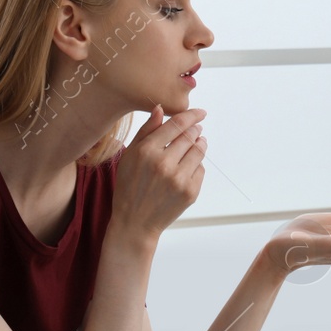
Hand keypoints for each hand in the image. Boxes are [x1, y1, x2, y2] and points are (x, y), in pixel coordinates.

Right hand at [111, 105, 207, 239]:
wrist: (135, 222)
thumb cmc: (129, 186)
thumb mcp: (130, 156)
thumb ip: (147, 130)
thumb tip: (160, 108)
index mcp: (147, 151)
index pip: (177, 124)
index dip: (191, 115)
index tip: (200, 112)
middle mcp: (164, 164)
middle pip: (190, 136)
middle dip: (195, 130)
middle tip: (196, 129)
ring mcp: (179, 179)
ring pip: (199, 151)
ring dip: (199, 145)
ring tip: (194, 144)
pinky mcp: (190, 192)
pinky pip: (200, 169)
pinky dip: (196, 166)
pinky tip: (185, 168)